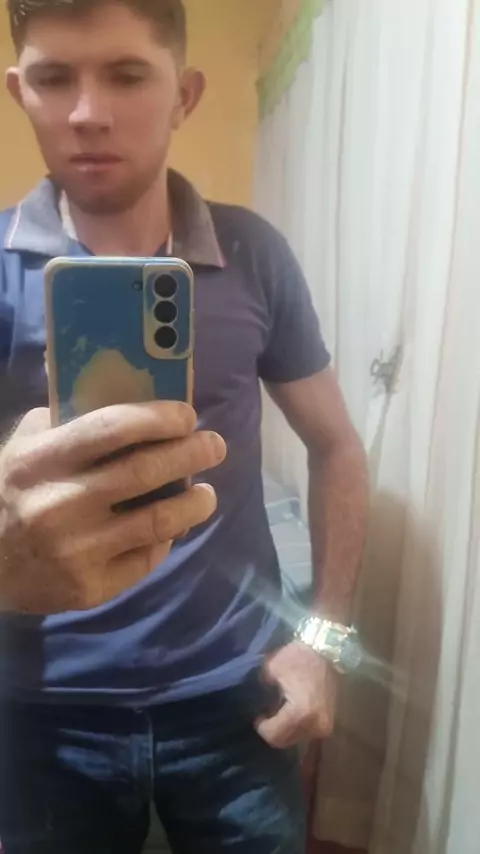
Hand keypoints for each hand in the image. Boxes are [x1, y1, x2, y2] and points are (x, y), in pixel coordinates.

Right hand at [0, 402, 225, 614]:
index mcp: (43, 460)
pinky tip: (172, 526)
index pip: (113, 428)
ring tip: (206, 492)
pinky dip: (166, 538)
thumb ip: (68, 421)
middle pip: (145, 472)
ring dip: (194, 502)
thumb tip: (129, 393)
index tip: (187, 415)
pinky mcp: (90, 588)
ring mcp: (77, 551)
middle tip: (215, 445)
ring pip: (158, 521)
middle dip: (191, 453)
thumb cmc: (10, 493)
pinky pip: (146, 558)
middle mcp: (61, 505)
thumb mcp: (25, 447)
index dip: (159, 417)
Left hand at [255, 642, 336, 748]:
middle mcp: (315, 726)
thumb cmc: (299, 657)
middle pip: (285, 741)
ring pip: (296, 739)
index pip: (274, 735)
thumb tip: (257, 698)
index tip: (257, 715)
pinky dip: (296, 727)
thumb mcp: (272, 669)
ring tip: (279, 712)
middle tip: (266, 715)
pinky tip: (290, 713)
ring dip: (285, 730)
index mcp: (301, 714)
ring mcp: (324, 727)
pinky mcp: (328, 723)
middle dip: (272, 730)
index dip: (261, 727)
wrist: (328, 651)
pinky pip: (306, 733)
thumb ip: (261, 687)